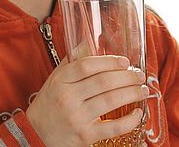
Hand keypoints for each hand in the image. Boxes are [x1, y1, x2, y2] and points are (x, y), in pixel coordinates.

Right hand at [26, 55, 147, 146]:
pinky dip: (129, 120)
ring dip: (131, 94)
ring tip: (143, 90)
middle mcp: (67, 97)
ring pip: (110, 101)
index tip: (125, 61)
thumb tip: (88, 41)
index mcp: (61, 80)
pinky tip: (137, 113)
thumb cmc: (49, 103)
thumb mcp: (55, 78)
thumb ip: (72, 61)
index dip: (109, 61)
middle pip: (103, 82)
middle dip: (126, 77)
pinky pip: (112, 127)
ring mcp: (76, 118)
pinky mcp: (85, 136)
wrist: (36, 134)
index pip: (87, 66)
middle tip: (139, 75)